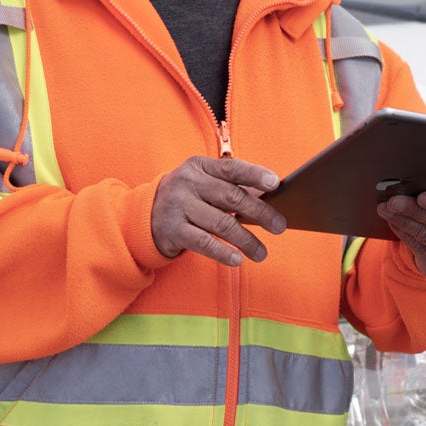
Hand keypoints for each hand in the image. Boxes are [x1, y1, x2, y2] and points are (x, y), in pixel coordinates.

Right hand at [150, 156, 287, 266]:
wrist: (146, 214)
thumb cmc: (190, 197)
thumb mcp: (206, 184)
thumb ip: (233, 188)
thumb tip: (271, 199)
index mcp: (199, 166)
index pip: (232, 168)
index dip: (255, 175)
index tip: (275, 183)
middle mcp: (187, 183)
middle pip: (231, 197)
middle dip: (260, 212)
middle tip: (280, 226)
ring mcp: (178, 206)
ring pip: (221, 223)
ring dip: (246, 240)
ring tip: (261, 253)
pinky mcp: (172, 230)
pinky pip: (203, 243)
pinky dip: (223, 252)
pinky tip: (238, 259)